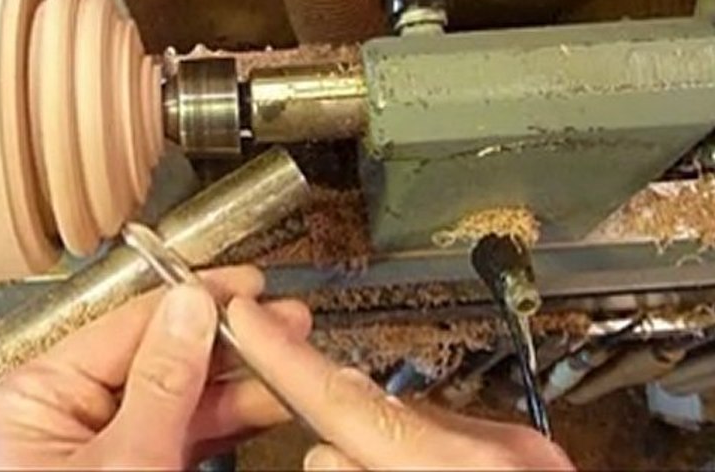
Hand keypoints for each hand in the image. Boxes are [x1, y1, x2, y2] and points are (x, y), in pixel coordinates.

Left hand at [0, 266, 310, 469]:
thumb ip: (162, 381)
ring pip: (177, 392)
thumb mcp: (125, 465)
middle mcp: (61, 412)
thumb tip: (190, 307)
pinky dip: (225, 417)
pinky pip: (181, 429)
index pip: (124, 326)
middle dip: (224, 340)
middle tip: (278, 319)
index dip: (190, 301)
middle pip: (155, 354)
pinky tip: (265, 399)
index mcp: (33, 396)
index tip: (242, 286)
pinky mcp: (130, 468)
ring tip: (286, 356)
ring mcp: (100, 442)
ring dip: (236, 377)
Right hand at [226, 297, 574, 470]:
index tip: (244, 316)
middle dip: (338, 442)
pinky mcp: (529, 458)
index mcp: (458, 470)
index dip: (284, 356)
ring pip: (410, 433)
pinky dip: (423, 463)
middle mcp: (492, 446)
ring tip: (379, 471)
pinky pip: (448, 446)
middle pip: (372, 415)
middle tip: (331, 463)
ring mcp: (517, 450)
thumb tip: (324, 455)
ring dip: (384, 458)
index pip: (347, 400)